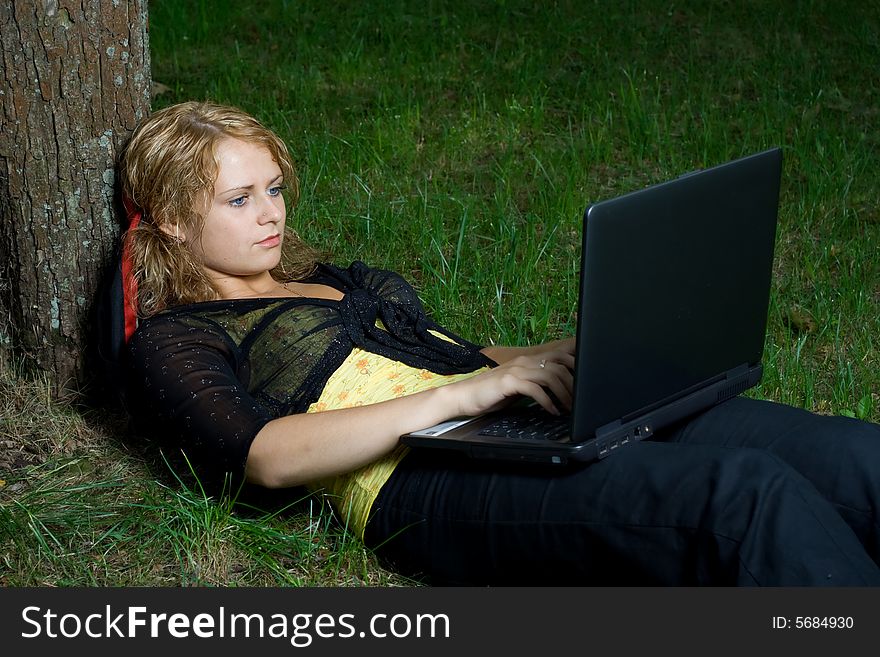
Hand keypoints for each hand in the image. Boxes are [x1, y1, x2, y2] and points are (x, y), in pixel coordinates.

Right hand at [450, 346, 574, 416]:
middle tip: (580, 400)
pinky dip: (547, 401)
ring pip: (551, 375)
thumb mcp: (518, 387)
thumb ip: (536, 385)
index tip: (587, 381)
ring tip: (568, 408)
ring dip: (564, 393)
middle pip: (560, 365)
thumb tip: (559, 392)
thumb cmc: (490, 394)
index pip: (559, 355)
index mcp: (528, 360)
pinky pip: (535, 389)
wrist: (463, 396)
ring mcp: (516, 370)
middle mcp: (524, 361)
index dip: (576, 366)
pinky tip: (551, 411)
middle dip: (574, 383)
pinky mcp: (508, 381)